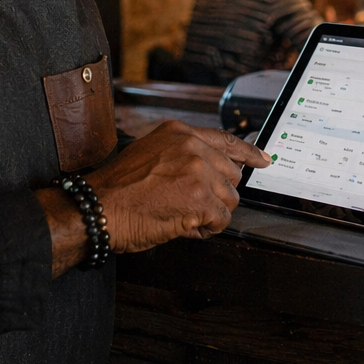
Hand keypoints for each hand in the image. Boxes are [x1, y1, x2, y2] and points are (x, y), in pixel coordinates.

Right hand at [39, 120, 268, 274]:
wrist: (99, 208)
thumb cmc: (117, 188)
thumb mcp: (148, 152)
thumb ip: (180, 155)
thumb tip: (209, 171)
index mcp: (179, 133)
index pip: (225, 140)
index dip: (249, 152)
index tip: (264, 159)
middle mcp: (192, 147)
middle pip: (231, 175)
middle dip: (217, 195)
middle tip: (192, 206)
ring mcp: (198, 173)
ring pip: (229, 200)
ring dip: (210, 214)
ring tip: (182, 216)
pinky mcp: (200, 200)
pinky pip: (220, 221)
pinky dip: (205, 230)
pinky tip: (184, 227)